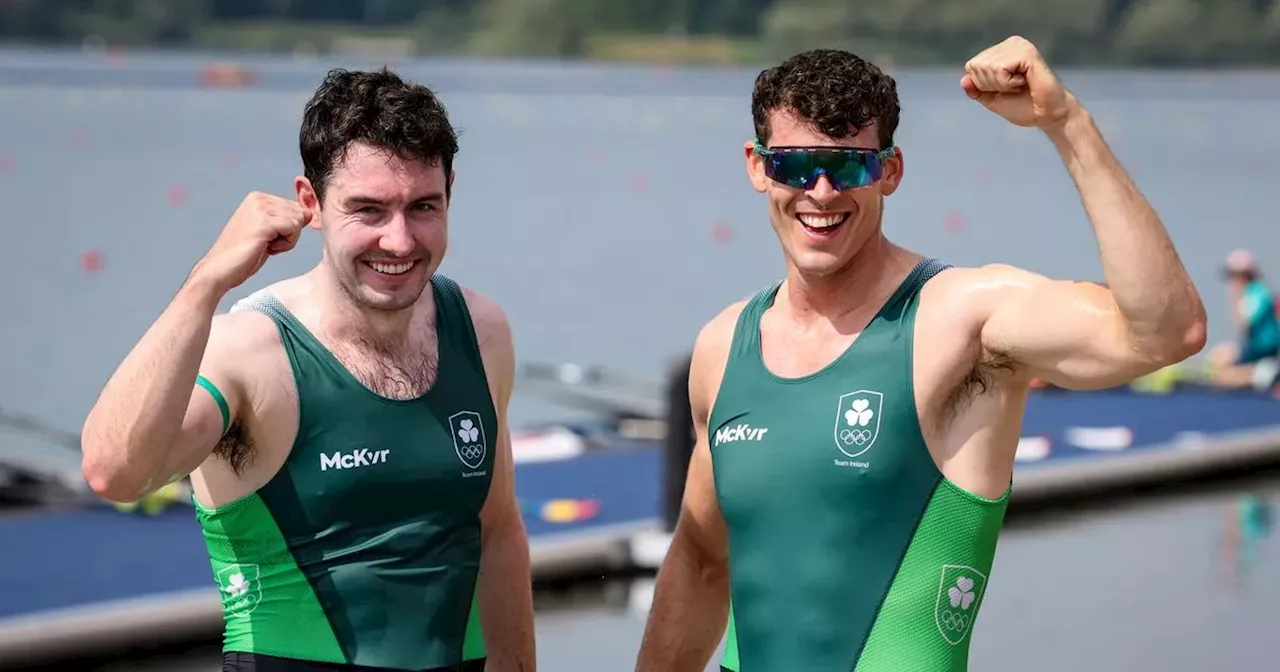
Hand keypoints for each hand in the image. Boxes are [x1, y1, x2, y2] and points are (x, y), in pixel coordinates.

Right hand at [190, 191, 310, 293]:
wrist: (220, 270)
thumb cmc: (244, 254)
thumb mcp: (268, 232)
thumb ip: (286, 220)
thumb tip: (310, 213)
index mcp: (258, 197)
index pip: (296, 208)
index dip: (289, 229)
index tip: (269, 238)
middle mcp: (259, 199)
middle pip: (300, 214)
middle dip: (290, 234)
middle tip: (267, 244)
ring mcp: (261, 209)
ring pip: (299, 221)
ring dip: (288, 240)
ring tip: (265, 246)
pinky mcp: (264, 222)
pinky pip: (294, 229)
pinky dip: (287, 244)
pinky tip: (268, 249)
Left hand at [961, 36, 1075, 129]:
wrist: (1047, 116)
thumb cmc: (1023, 106)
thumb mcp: (992, 99)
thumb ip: (977, 89)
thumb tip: (963, 80)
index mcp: (1001, 51)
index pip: (971, 67)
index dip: (983, 85)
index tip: (1005, 89)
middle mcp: (1010, 44)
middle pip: (977, 67)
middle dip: (992, 85)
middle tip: (1015, 88)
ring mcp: (1019, 45)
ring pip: (988, 67)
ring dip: (1002, 85)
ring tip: (1021, 84)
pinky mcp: (1027, 52)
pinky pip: (1000, 69)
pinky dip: (1008, 83)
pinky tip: (1025, 81)